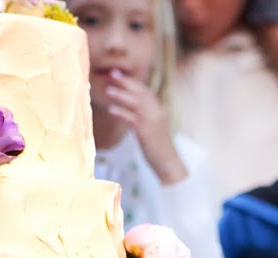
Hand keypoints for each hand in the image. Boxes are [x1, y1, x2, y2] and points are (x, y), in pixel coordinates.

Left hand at [105, 69, 186, 183]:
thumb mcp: (153, 129)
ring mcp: (152, 123)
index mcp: (158, 111)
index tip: (118, 75)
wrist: (169, 164)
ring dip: (121, 96)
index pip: (144, 91)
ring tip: (108, 90)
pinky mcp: (147, 133)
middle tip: (112, 74)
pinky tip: (111, 110)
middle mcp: (157, 113)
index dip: (131, 82)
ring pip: (136, 104)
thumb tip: (131, 112)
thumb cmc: (159, 149)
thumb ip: (144, 118)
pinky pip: (133, 120)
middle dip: (125, 83)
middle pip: (140, 93)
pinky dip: (122, 113)